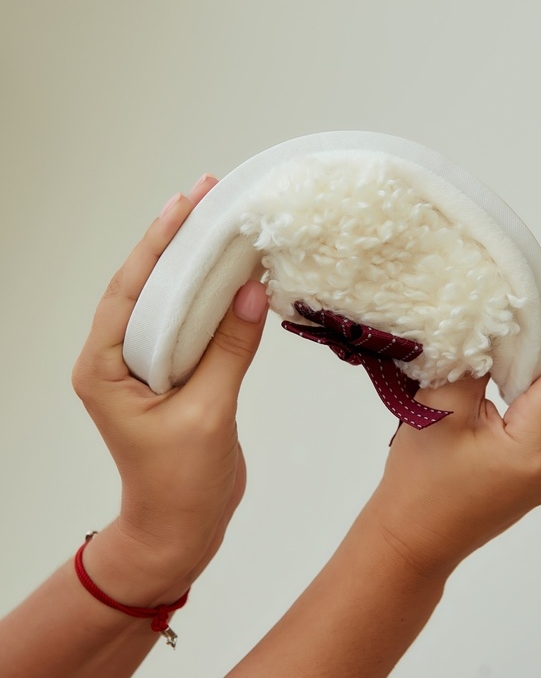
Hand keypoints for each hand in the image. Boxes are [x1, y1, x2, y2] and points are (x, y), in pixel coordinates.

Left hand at [71, 175, 267, 603]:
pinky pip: (191, 325)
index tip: (186, 202)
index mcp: (104, 366)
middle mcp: (118, 358)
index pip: (129, 289)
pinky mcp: (174, 374)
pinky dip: (213, 299)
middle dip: (177, 241)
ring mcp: (146, 365)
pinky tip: (235, 276)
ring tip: (223, 224)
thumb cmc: (182, 484)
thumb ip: (228, 349)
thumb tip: (253, 289)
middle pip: (147, 286)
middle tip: (209, 195)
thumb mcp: (207, 413)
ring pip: (170, 302)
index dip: (158, 242)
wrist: (182, 528)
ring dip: (195, 265)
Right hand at [371, 282, 540, 577]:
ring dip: (537, 352)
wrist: (413, 539)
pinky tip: (506, 355)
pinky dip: (529, 377)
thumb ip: (472, 361)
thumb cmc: (418, 486)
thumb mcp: (440, 412)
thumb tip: (490, 317)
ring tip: (509, 315)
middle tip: (518, 289)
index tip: (539, 279)